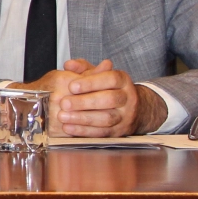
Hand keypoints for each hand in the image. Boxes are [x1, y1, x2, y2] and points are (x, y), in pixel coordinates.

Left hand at [15, 59, 164, 136]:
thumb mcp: (97, 75)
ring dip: (83, 120)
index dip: (90, 82)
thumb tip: (69, 65)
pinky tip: (68, 129)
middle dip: (83, 103)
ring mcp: (126, 117)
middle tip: (62, 105)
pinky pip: (103, 134)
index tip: (71, 86)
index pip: (109, 79)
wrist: (135, 108)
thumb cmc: (107, 88)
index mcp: (122, 80)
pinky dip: (85, 132)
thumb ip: (83, 69)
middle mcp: (128, 98)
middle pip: (107, 101)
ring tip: (62, 118)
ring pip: (106, 119)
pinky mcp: (121, 133)